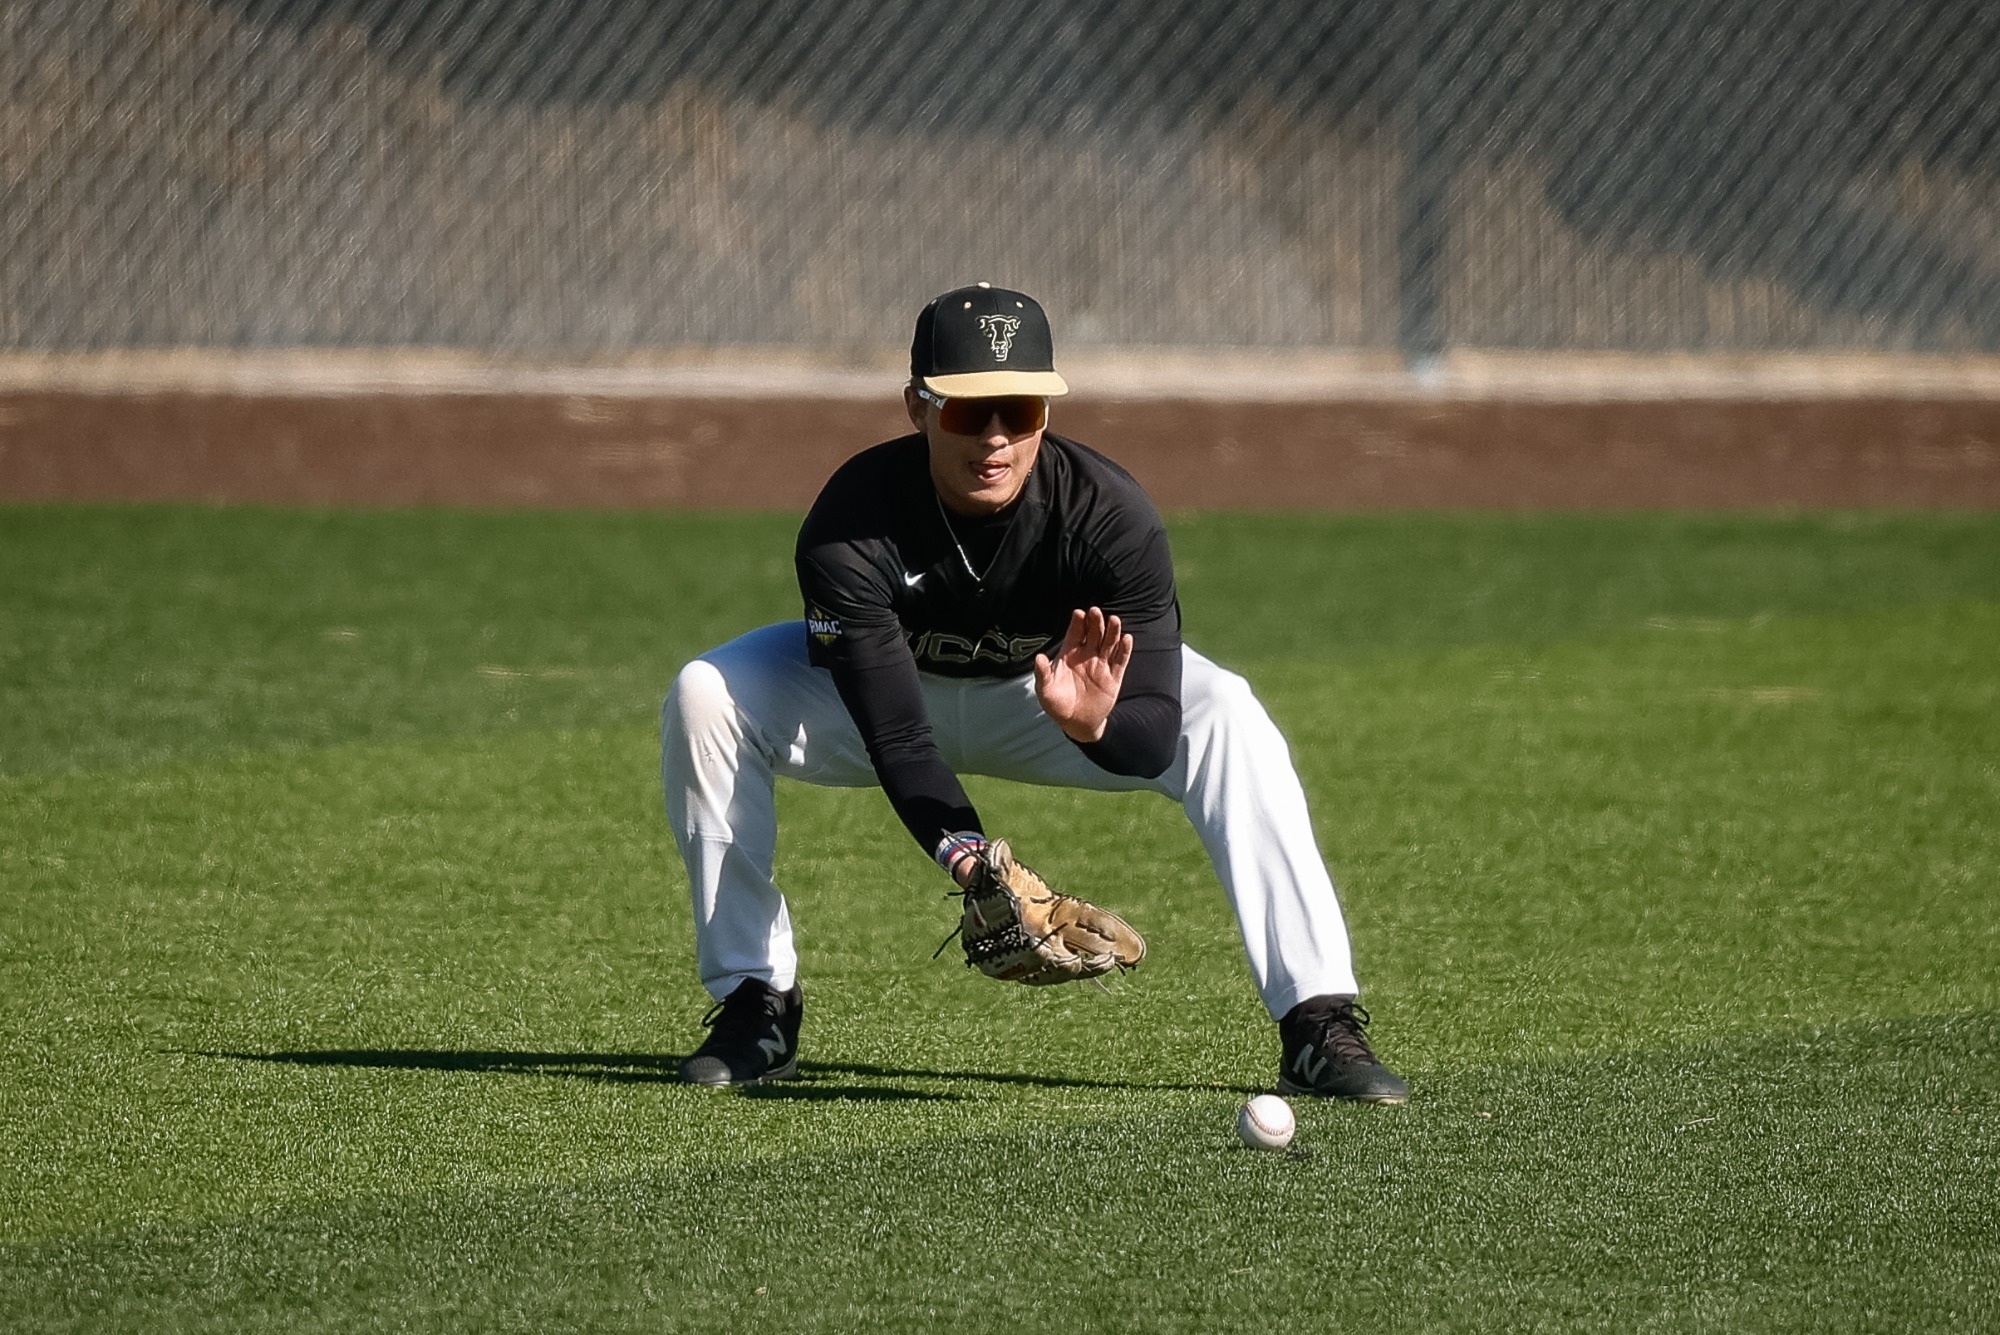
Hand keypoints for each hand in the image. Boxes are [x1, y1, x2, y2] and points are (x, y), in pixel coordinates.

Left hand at [1033, 606, 1132, 743]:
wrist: (1075, 723)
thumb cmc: (1057, 704)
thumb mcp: (1045, 690)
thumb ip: (1043, 673)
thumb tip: (1038, 657)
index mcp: (1069, 654)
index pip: (1075, 634)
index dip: (1078, 623)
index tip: (1079, 613)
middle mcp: (1087, 656)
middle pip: (1094, 634)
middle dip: (1095, 622)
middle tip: (1095, 611)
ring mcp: (1101, 666)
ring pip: (1109, 644)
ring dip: (1112, 632)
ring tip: (1114, 620)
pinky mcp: (1113, 678)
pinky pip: (1120, 661)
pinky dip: (1124, 650)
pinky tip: (1126, 639)